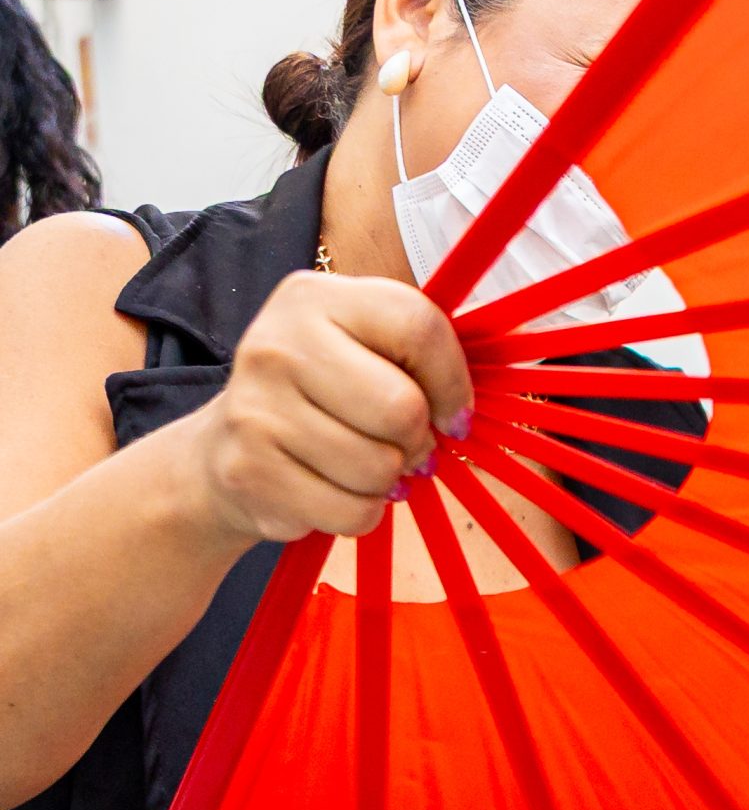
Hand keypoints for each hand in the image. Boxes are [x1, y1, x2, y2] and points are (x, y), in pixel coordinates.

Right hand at [182, 270, 471, 546]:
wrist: (226, 445)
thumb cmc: (320, 396)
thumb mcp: (360, 348)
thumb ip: (415, 357)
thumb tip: (460, 414)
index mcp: (314, 297)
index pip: (418, 326)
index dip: (453, 381)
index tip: (451, 412)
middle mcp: (277, 343)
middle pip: (401, 408)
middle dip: (418, 441)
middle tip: (402, 446)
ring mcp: (256, 407)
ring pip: (378, 468)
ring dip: (387, 481)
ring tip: (360, 466)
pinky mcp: (249, 470)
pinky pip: (352, 511)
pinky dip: (360, 512)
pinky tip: (333, 489)